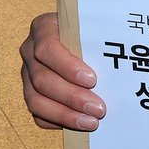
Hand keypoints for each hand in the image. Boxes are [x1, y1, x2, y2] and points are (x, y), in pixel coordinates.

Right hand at [19, 12, 105, 130]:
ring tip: (91, 122)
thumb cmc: (89, 29)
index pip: (47, 48)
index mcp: (43, 28)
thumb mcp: (92, 25)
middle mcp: (30, 50)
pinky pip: (37, 112)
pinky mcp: (30, 92)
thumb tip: (121, 54)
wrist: (81, 35)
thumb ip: (100, 37)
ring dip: (65, 114)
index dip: (68, 67)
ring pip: (35, 99)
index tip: (92, 80)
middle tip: (99, 108)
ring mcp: (27, 73)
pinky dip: (57, 121)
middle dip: (72, 97)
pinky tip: (77, 124)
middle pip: (42, 78)